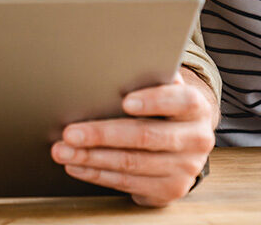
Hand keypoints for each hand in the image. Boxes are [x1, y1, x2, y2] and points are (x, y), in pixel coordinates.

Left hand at [50, 70, 215, 206]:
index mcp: (196, 107)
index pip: (180, 100)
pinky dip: (97, 174)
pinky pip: (127, 183)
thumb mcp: (166, 88)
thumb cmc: (167, 106)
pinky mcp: (169, 190)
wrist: (188, 141)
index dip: (153, 101)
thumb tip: (115, 68)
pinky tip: (78, 166)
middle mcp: (196, 139)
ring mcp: (184, 169)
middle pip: (146, 136)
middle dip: (103, 134)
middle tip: (71, 132)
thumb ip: (151, 79)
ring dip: (92, 157)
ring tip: (64, 151)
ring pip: (131, 163)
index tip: (125, 101)